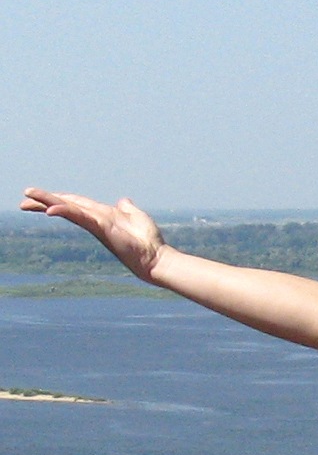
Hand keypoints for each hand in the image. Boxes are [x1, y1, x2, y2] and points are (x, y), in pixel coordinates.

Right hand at [19, 188, 167, 280]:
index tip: (41, 196)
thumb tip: (122, 201)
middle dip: (44, 201)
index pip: (75, 203)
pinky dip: (66, 211)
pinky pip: (81, 217)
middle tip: (23, 199)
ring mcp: (97, 224)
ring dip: (47, 202)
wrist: (157, 258)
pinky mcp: (102, 228)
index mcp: (102, 215)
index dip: (59, 199)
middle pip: (66, 206)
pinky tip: (52, 208)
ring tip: (27, 197)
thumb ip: (127, 208)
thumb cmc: (149, 241)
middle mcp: (95, 219)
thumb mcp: (136, 217)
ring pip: (67, 209)